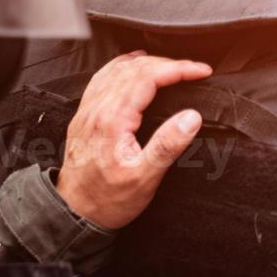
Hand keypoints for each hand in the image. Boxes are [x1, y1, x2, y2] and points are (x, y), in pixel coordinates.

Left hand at [54, 51, 211, 229]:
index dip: (178, 69)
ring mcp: (88, 111)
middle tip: (192, 70)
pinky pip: (102, 79)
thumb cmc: (109, 200)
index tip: (202, 71)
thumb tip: (192, 117)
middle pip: (134, 69)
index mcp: (113, 120)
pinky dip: (121, 67)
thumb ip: (167, 144)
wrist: (74, 213)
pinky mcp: (84, 117)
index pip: (148, 78)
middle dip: (167, 64)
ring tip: (170, 66)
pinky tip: (130, 68)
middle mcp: (97, 109)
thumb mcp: (145, 178)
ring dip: (146, 63)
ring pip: (116, 70)